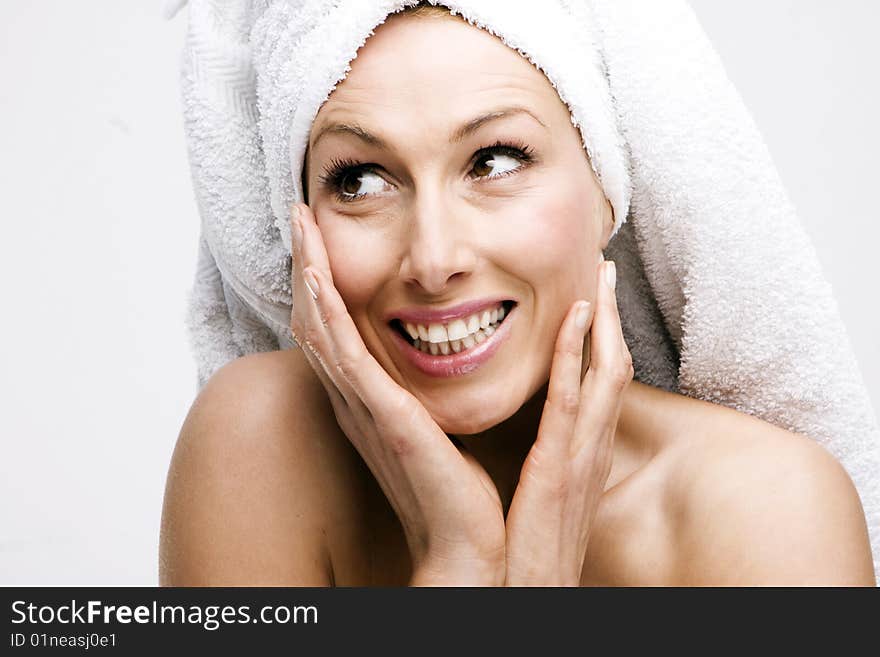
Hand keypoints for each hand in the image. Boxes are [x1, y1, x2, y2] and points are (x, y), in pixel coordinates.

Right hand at [289, 203, 505, 584]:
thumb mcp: (437, 429)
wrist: (465, 544)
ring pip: (322, 327)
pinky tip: (317, 274)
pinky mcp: (380, 415)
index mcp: (370, 402)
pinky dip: (327, 311)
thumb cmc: (456, 491)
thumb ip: (427, 397)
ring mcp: (362, 407)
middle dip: (307, 265)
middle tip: (299, 216)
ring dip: (309, 273)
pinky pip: (343, 354)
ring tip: (301, 225)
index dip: (324, 283)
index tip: (322, 238)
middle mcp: (355, 400)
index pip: (336, 331)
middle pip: (318, 320)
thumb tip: (443, 362)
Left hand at [504, 259, 632, 585]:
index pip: (600, 380)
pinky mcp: (558, 467)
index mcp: (584, 450)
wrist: (519, 590)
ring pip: (605, 373)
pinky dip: (576, 354)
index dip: (602, 336)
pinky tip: (576, 318)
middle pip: (613, 365)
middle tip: (605, 269)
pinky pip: (571, 400)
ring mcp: (580, 456)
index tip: (594, 297)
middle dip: (611, 316)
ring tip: (599, 278)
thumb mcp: (544, 488)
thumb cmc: (527, 543)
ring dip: (603, 322)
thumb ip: (546, 453)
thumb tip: (538, 428)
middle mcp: (592, 447)